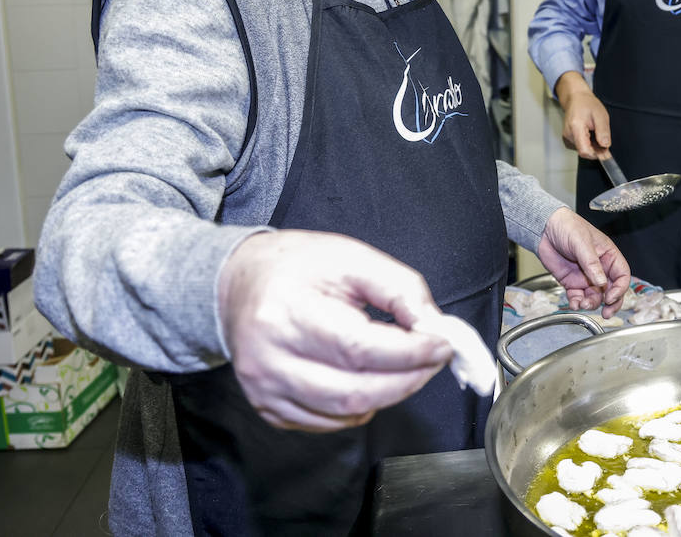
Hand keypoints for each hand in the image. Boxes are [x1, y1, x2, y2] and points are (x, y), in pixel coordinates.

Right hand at [217, 230, 452, 431]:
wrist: (237, 284)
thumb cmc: (295, 266)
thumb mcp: (351, 257)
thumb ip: (399, 287)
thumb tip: (433, 326)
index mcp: (286, 312)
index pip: (359, 348)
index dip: (409, 353)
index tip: (442, 344)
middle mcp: (269, 359)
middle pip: (355, 391)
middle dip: (409, 379)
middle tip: (433, 358)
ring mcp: (265, 389)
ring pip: (345, 414)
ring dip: (390, 395)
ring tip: (406, 367)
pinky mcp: (268, 407)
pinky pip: (328, 422)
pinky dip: (361, 407)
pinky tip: (370, 379)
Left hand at [536, 207, 630, 317]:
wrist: (544, 229)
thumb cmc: (567, 226)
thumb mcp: (581, 242)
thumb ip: (591, 263)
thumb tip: (602, 282)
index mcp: (608, 255)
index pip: (622, 275)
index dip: (620, 288)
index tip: (611, 297)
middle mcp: (600, 269)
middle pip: (612, 290)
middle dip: (611, 303)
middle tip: (606, 313)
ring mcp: (586, 277)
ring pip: (595, 297)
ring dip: (591, 304)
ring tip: (583, 304)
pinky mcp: (572, 283)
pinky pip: (578, 297)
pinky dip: (577, 303)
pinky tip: (574, 304)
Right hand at [555, 71, 610, 159]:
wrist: (576, 98)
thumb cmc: (587, 104)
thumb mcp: (600, 115)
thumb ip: (603, 131)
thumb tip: (605, 145)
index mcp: (576, 127)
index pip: (584, 150)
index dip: (596, 154)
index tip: (605, 152)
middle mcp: (568, 134)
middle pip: (584, 152)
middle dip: (596, 150)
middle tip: (604, 139)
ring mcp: (567, 137)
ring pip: (582, 150)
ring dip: (592, 147)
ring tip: (596, 133)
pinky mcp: (568, 139)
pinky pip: (579, 147)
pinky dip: (588, 144)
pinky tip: (591, 135)